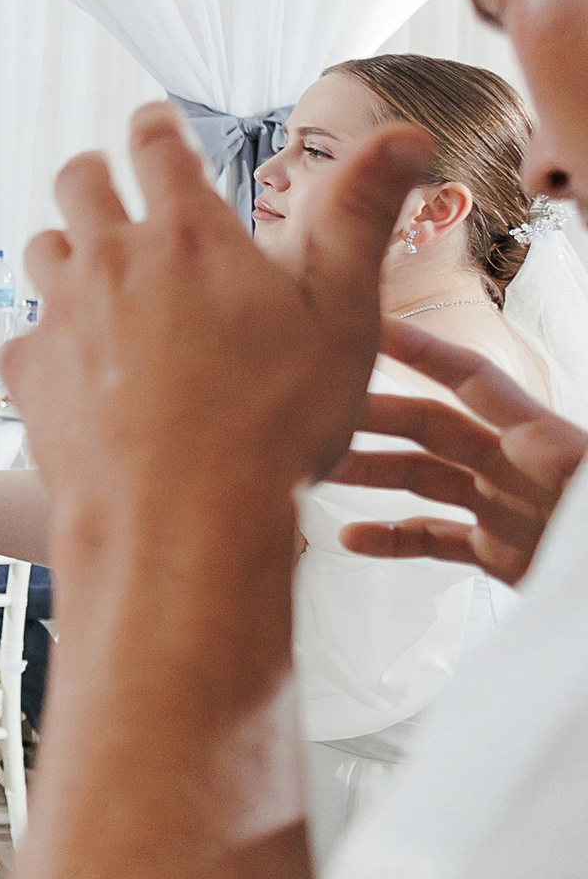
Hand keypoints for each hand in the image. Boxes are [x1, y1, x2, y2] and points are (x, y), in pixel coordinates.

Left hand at [0, 103, 430, 570]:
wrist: (182, 520)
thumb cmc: (274, 420)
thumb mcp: (343, 313)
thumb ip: (361, 216)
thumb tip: (402, 135)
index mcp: (188, 233)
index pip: (156, 143)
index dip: (157, 127)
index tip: (156, 125)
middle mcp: (112, 259)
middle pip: (79, 181)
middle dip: (96, 175)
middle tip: (110, 186)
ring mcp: (63, 314)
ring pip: (45, 250)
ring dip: (68, 252)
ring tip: (96, 275)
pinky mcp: (30, 374)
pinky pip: (25, 336)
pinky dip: (49, 341)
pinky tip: (77, 367)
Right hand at [332, 318, 587, 585]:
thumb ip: (565, 457)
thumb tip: (541, 436)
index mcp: (541, 438)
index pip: (471, 379)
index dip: (421, 351)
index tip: (369, 327)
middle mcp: (512, 463)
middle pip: (430, 425)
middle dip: (373, 413)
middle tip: (315, 410)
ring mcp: (500, 505)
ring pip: (420, 479)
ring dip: (369, 471)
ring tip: (316, 470)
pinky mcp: (496, 551)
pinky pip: (434, 538)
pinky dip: (392, 538)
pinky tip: (350, 537)